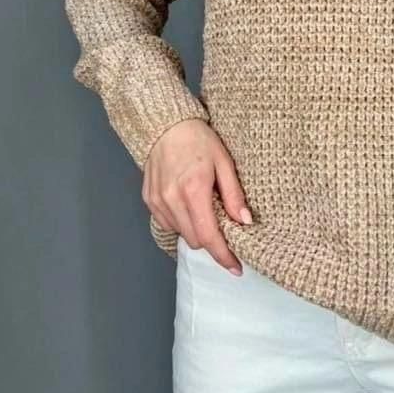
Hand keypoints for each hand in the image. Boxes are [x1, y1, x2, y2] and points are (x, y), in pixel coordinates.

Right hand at [141, 117, 252, 275]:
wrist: (166, 125)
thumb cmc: (199, 139)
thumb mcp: (224, 162)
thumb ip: (234, 195)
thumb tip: (244, 222)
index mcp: (194, 189)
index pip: (209, 236)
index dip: (223, 255)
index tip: (236, 268)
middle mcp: (172, 199)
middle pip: (195, 240)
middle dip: (213, 242)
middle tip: (226, 229)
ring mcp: (157, 201)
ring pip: (181, 234)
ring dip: (197, 231)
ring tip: (207, 211)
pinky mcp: (149, 200)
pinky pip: (168, 223)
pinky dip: (182, 222)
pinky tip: (190, 206)